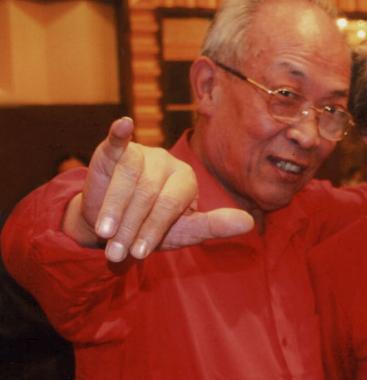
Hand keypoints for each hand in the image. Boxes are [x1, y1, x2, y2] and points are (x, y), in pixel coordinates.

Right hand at [63, 117, 253, 261]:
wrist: (114, 224)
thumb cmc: (151, 228)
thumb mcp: (184, 231)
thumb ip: (213, 226)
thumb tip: (249, 223)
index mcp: (186, 179)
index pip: (170, 204)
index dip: (152, 229)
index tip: (139, 253)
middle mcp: (166, 162)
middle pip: (147, 193)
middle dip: (131, 225)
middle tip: (117, 251)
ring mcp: (141, 153)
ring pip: (127, 177)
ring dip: (113, 208)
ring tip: (104, 233)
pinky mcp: (117, 149)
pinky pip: (118, 140)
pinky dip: (120, 133)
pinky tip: (124, 126)